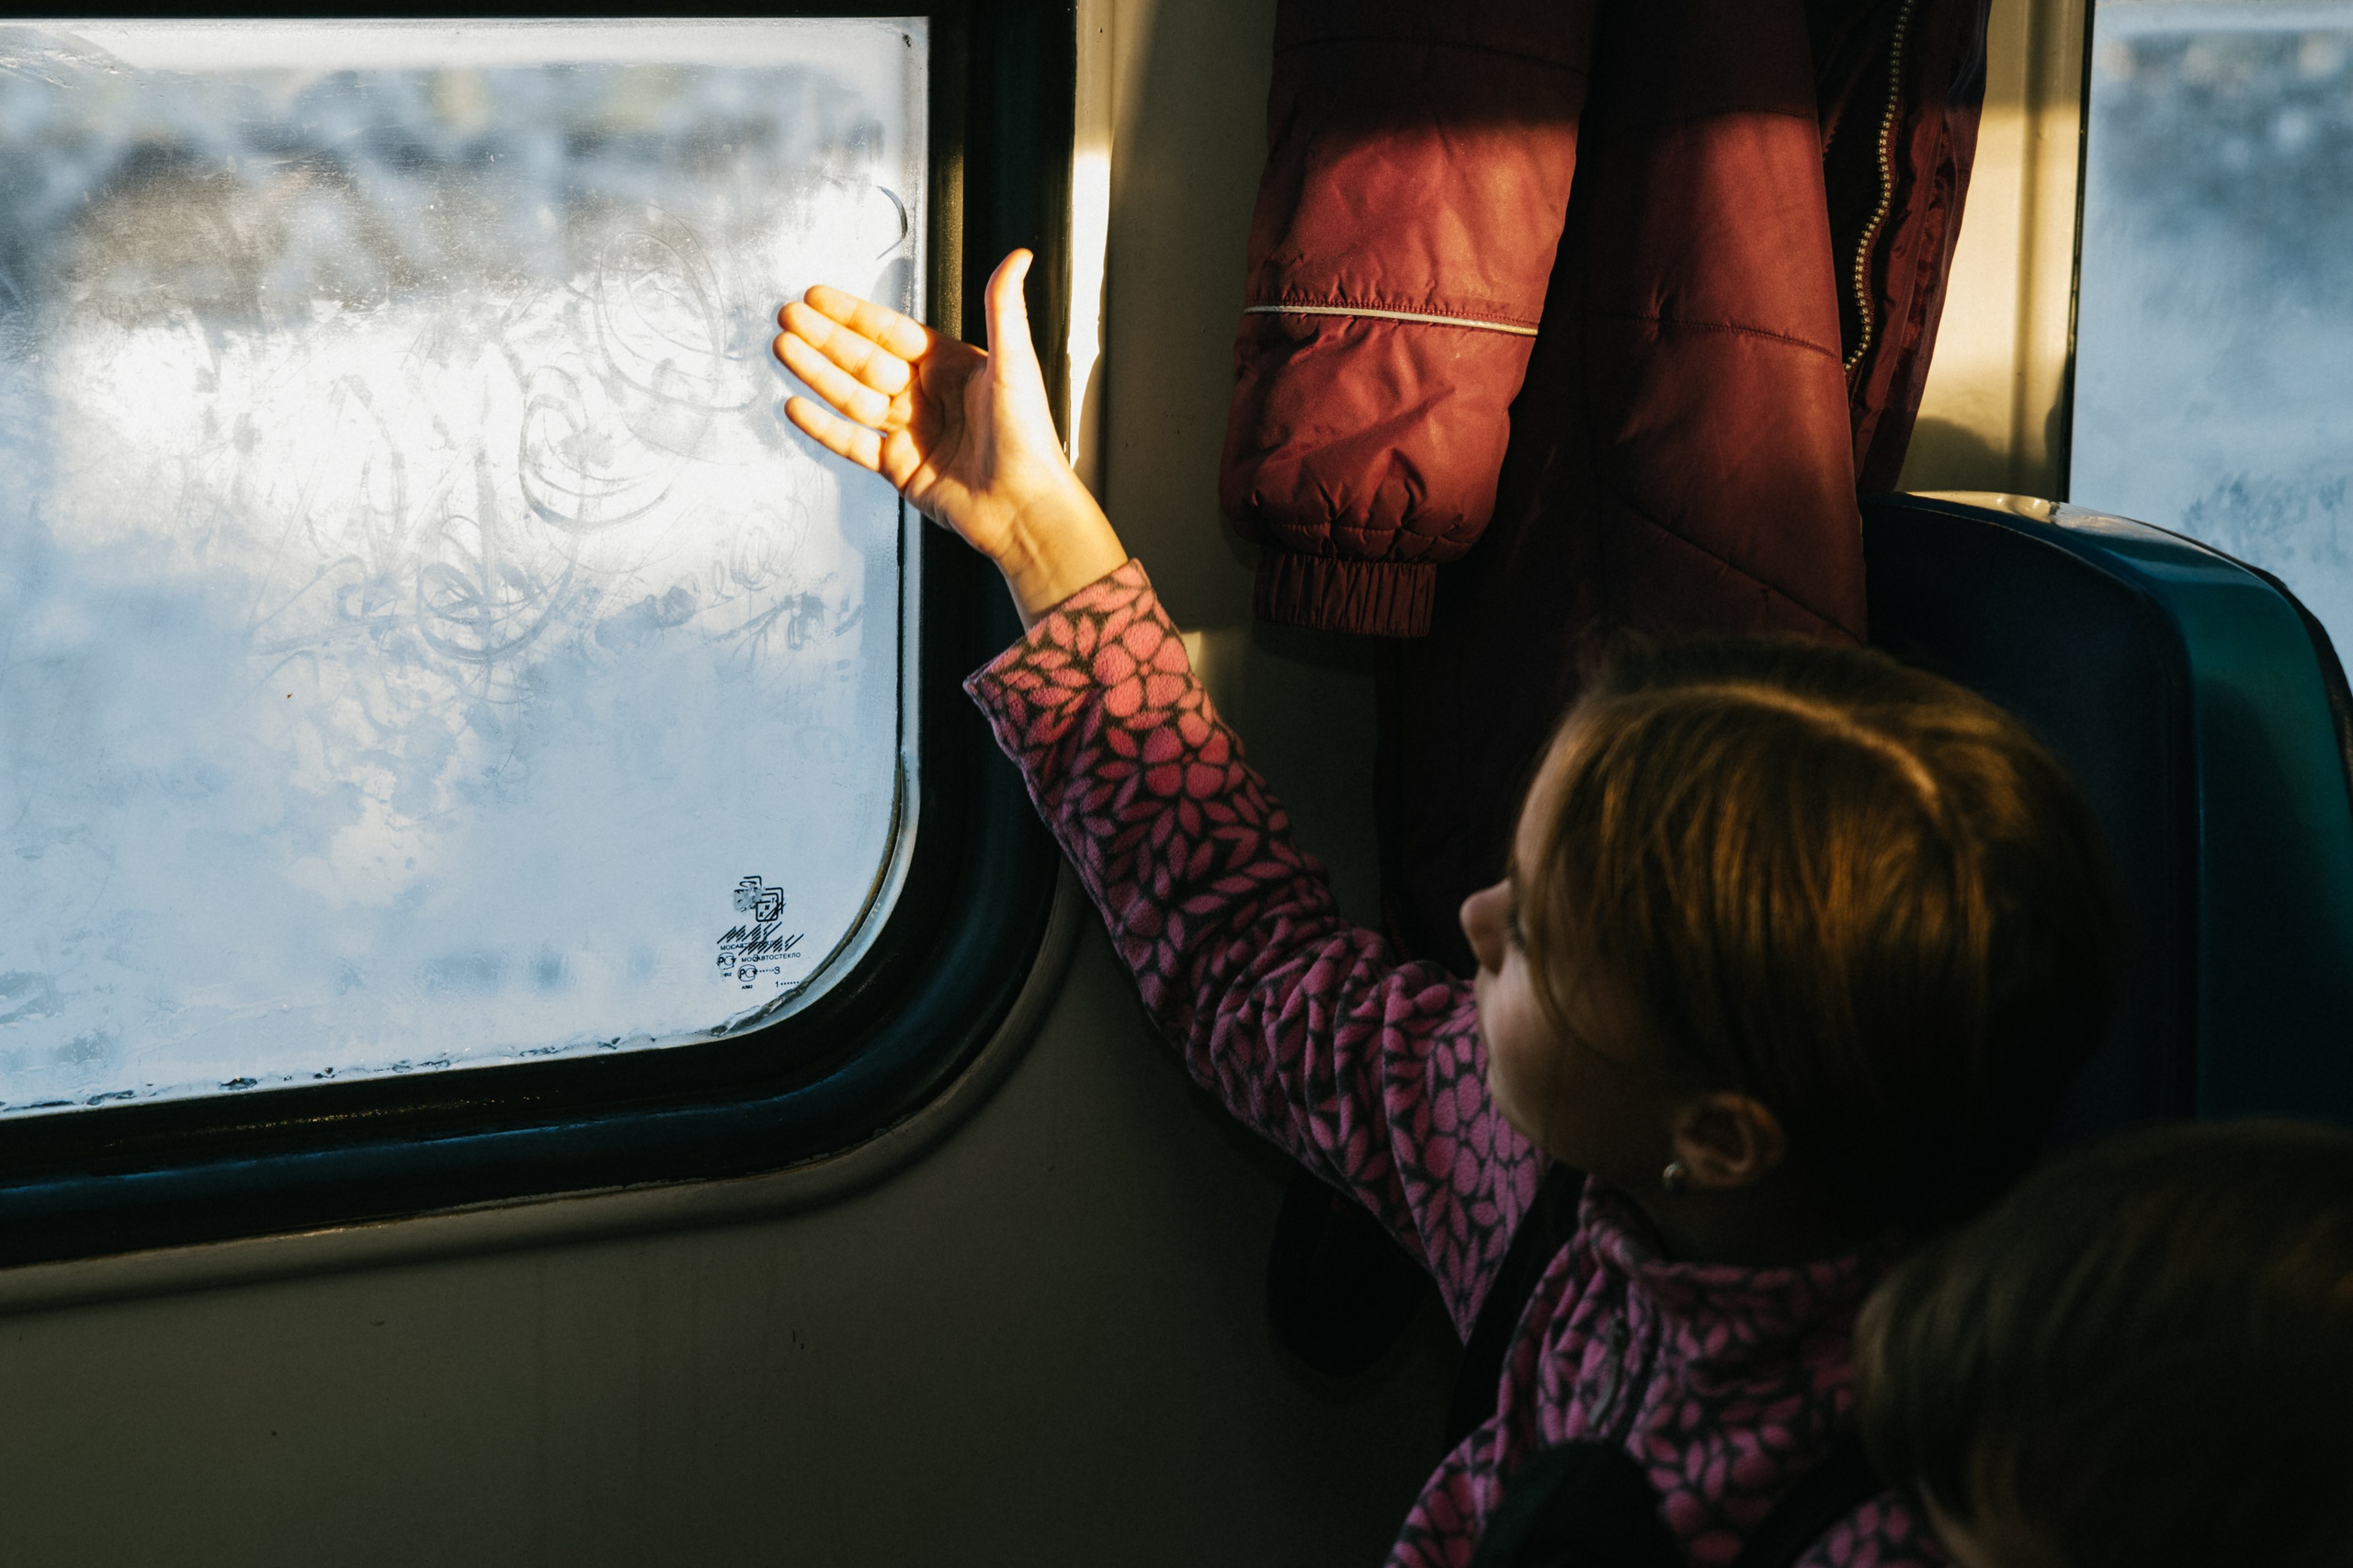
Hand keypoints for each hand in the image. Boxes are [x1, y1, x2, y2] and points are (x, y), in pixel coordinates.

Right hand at [775, 249, 1126, 625]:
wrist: (1024, 508)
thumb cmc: (1030, 439)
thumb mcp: (1015, 364)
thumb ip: (1003, 307)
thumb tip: (1017, 257)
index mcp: (951, 366)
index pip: (891, 331)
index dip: (852, 314)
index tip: (818, 296)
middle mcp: (927, 396)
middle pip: (863, 360)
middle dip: (823, 338)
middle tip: (787, 317)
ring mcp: (910, 432)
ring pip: (852, 397)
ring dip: (816, 373)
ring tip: (783, 350)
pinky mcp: (898, 468)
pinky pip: (852, 443)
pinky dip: (823, 427)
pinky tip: (796, 406)